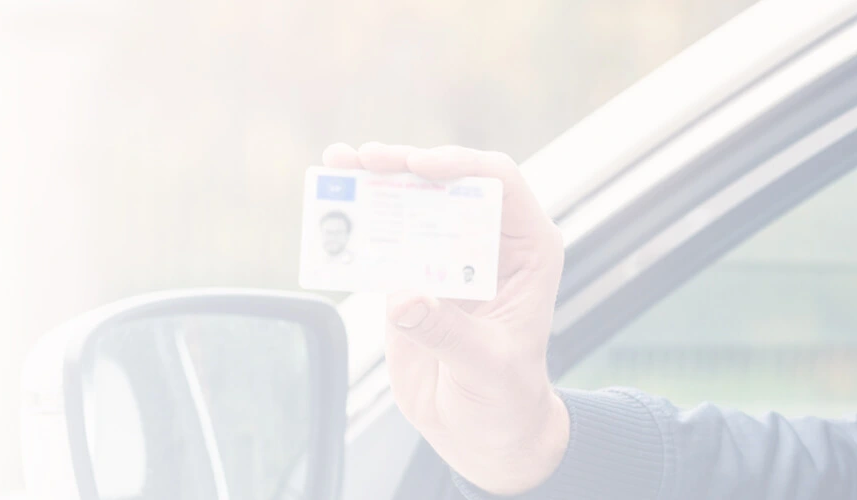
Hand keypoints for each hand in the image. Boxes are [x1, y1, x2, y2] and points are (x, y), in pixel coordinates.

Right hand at [322, 142, 569, 494]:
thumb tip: (403, 296)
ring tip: (336, 164)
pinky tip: (328, 208)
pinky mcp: (412, 276)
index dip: (460, 164)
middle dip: (405, 164)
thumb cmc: (505, 397)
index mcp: (528, 249)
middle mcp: (489, 242)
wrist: (483, 430)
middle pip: (447, 181)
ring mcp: (448, 256)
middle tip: (366, 159)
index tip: (419, 165)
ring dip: (373, 183)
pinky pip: (382, 240)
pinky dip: (355, 223)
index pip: (500, 183)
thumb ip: (446, 331)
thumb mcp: (484, 366)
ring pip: (411, 202)